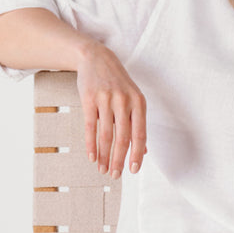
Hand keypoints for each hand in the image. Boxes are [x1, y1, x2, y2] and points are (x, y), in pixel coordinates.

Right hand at [76, 41, 147, 176]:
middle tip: (115, 175)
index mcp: (139, 103)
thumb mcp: (133, 99)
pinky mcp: (89, 99)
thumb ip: (138, 124)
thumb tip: (144, 151)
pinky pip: (91, 127)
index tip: (133, 170)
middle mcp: (124, 101)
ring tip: (102, 169)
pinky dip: (91, 144)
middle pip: (123, 138)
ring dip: (104, 156)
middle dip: (118, 160)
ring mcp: (107, 99)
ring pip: (106, 135)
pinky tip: (91, 156)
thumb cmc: (117, 83)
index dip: (137, 155)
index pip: (140, 134)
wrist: (96, 57)